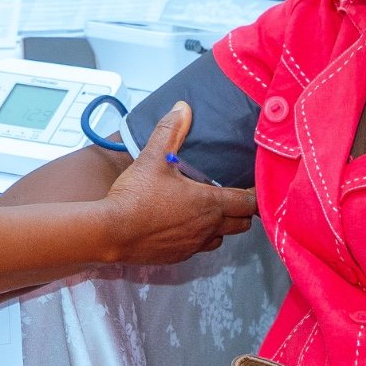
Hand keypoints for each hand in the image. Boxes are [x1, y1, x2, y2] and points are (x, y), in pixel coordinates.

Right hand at [99, 103, 257, 264]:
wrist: (111, 232)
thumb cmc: (136, 195)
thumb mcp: (152, 158)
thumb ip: (170, 131)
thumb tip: (182, 107)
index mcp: (209, 203)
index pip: (248, 202)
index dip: (254, 194)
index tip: (252, 186)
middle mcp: (208, 227)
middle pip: (242, 224)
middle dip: (241, 211)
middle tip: (232, 197)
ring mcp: (194, 245)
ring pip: (221, 238)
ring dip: (221, 227)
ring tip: (208, 213)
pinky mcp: (178, 257)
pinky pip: (199, 249)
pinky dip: (199, 238)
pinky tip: (183, 227)